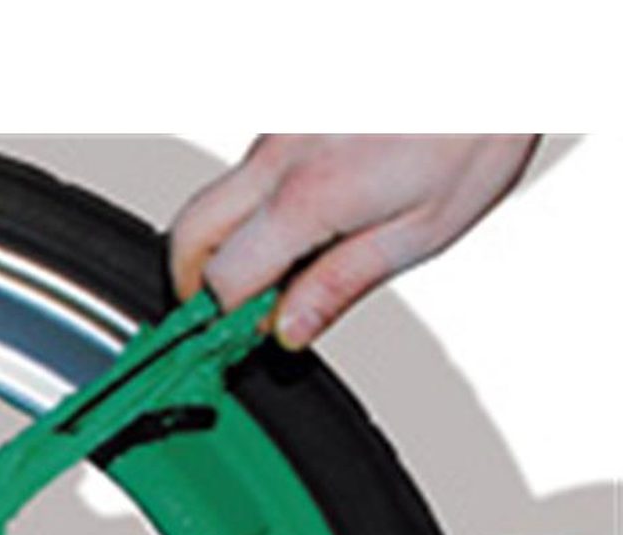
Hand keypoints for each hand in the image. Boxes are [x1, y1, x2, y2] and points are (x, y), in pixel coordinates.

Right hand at [171, 136, 537, 347]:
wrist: (495, 50)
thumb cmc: (478, 122)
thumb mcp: (423, 229)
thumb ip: (342, 282)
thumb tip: (289, 329)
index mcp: (309, 197)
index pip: (221, 281)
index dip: (226, 321)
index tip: (246, 337)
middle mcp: (280, 155)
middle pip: (187, 234)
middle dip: (194, 284)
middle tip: (236, 310)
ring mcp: (280, 127)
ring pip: (218, 198)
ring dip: (232, 240)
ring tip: (289, 262)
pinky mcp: (293, 112)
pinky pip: (251, 168)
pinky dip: (260, 203)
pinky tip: (312, 213)